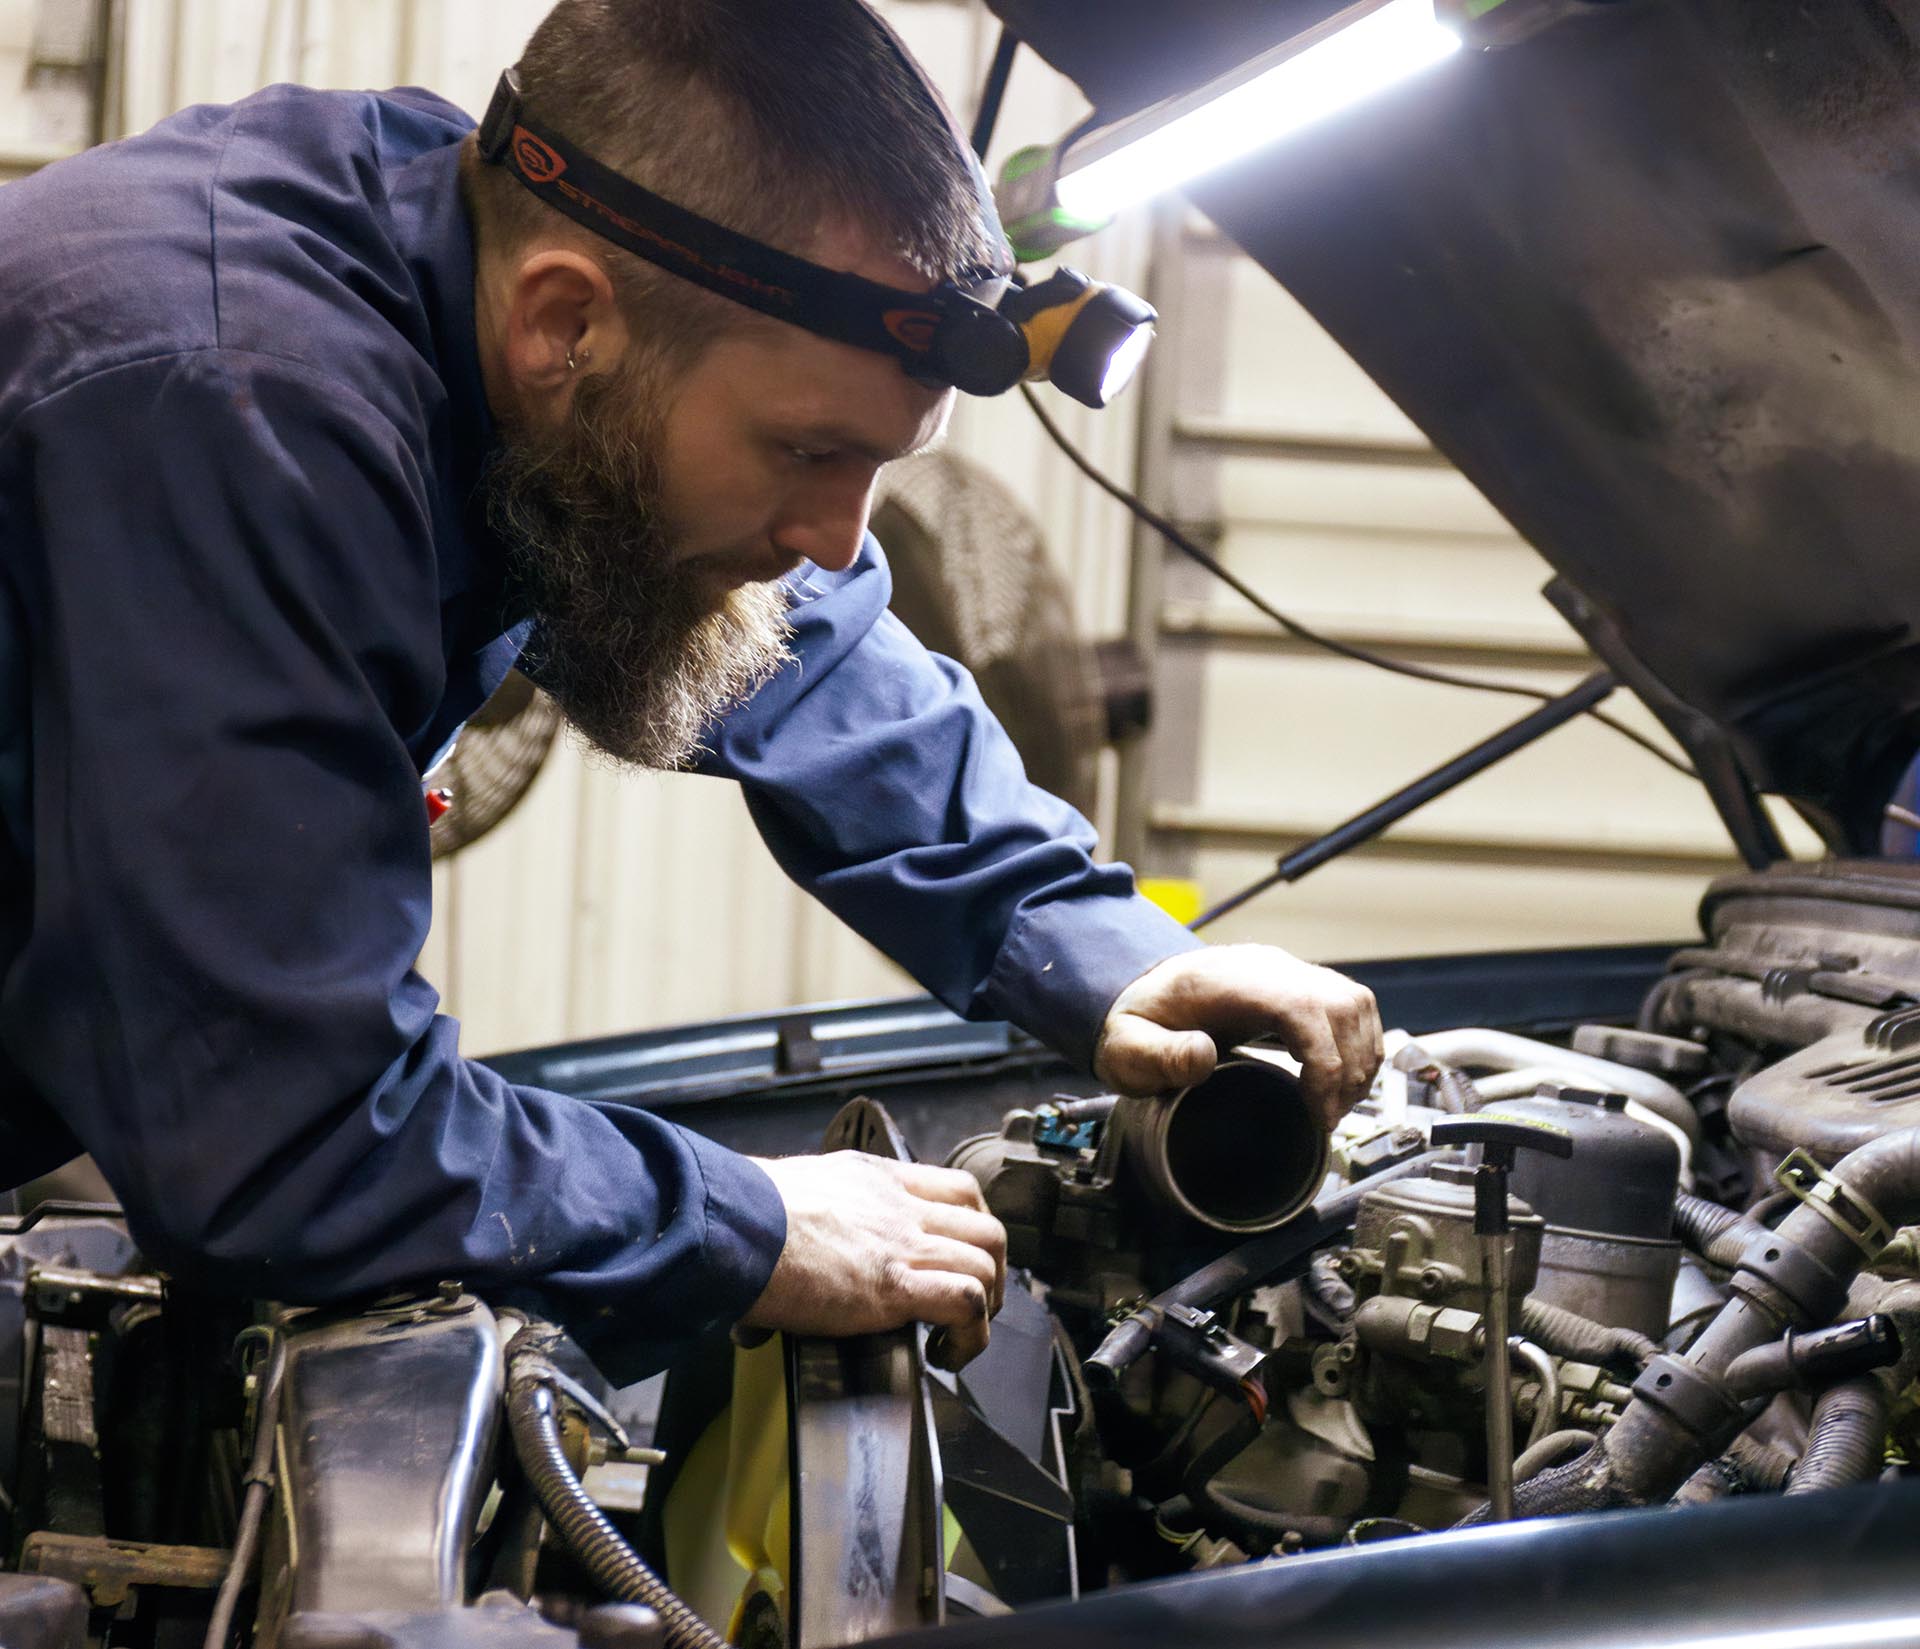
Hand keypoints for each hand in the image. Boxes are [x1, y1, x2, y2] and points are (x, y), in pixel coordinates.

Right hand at [741, 1151, 1007, 1367]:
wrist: (734, 1226)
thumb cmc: (745, 1213)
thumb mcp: (798, 1190)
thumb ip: (814, 1216)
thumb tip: (788, 1251)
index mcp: (878, 1178)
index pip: (958, 1189)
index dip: (972, 1228)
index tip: (960, 1257)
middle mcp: (901, 1206)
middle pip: (987, 1227)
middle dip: (993, 1270)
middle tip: (973, 1302)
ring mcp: (904, 1244)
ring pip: (988, 1263)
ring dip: (986, 1306)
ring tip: (958, 1335)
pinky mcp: (896, 1287)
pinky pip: (968, 1303)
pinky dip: (972, 1334)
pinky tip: (945, 1354)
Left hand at [1094, 943, 1382, 1127]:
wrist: (1138, 993)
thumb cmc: (1136, 1024)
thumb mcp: (1127, 1048)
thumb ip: (1157, 1055)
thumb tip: (1202, 1055)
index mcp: (1228, 980)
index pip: (1302, 1006)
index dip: (1324, 1061)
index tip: (1317, 1109)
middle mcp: (1265, 969)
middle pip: (1341, 1003)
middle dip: (1348, 1067)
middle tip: (1327, 1116)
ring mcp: (1285, 973)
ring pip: (1354, 1003)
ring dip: (1358, 1057)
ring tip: (1336, 1104)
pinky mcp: (1295, 985)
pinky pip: (1349, 1006)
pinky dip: (1356, 1044)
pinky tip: (1339, 1079)